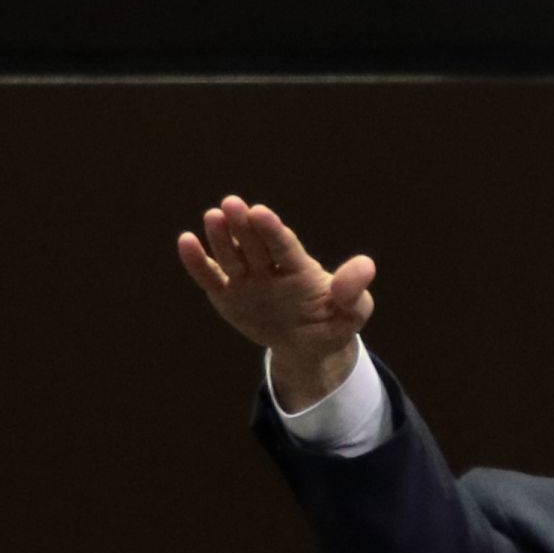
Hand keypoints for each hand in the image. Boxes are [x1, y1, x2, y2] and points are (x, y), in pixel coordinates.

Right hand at [177, 196, 375, 407]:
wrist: (308, 348)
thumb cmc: (331, 322)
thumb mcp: (352, 312)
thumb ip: (354, 291)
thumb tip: (367, 266)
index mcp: (299, 268)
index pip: (284, 246)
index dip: (272, 231)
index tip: (260, 212)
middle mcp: (270, 268)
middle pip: (255, 244)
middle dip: (243, 225)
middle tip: (232, 204)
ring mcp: (246, 280)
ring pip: (231, 256)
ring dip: (221, 238)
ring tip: (212, 217)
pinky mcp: (227, 296)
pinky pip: (210, 278)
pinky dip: (197, 262)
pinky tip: (186, 242)